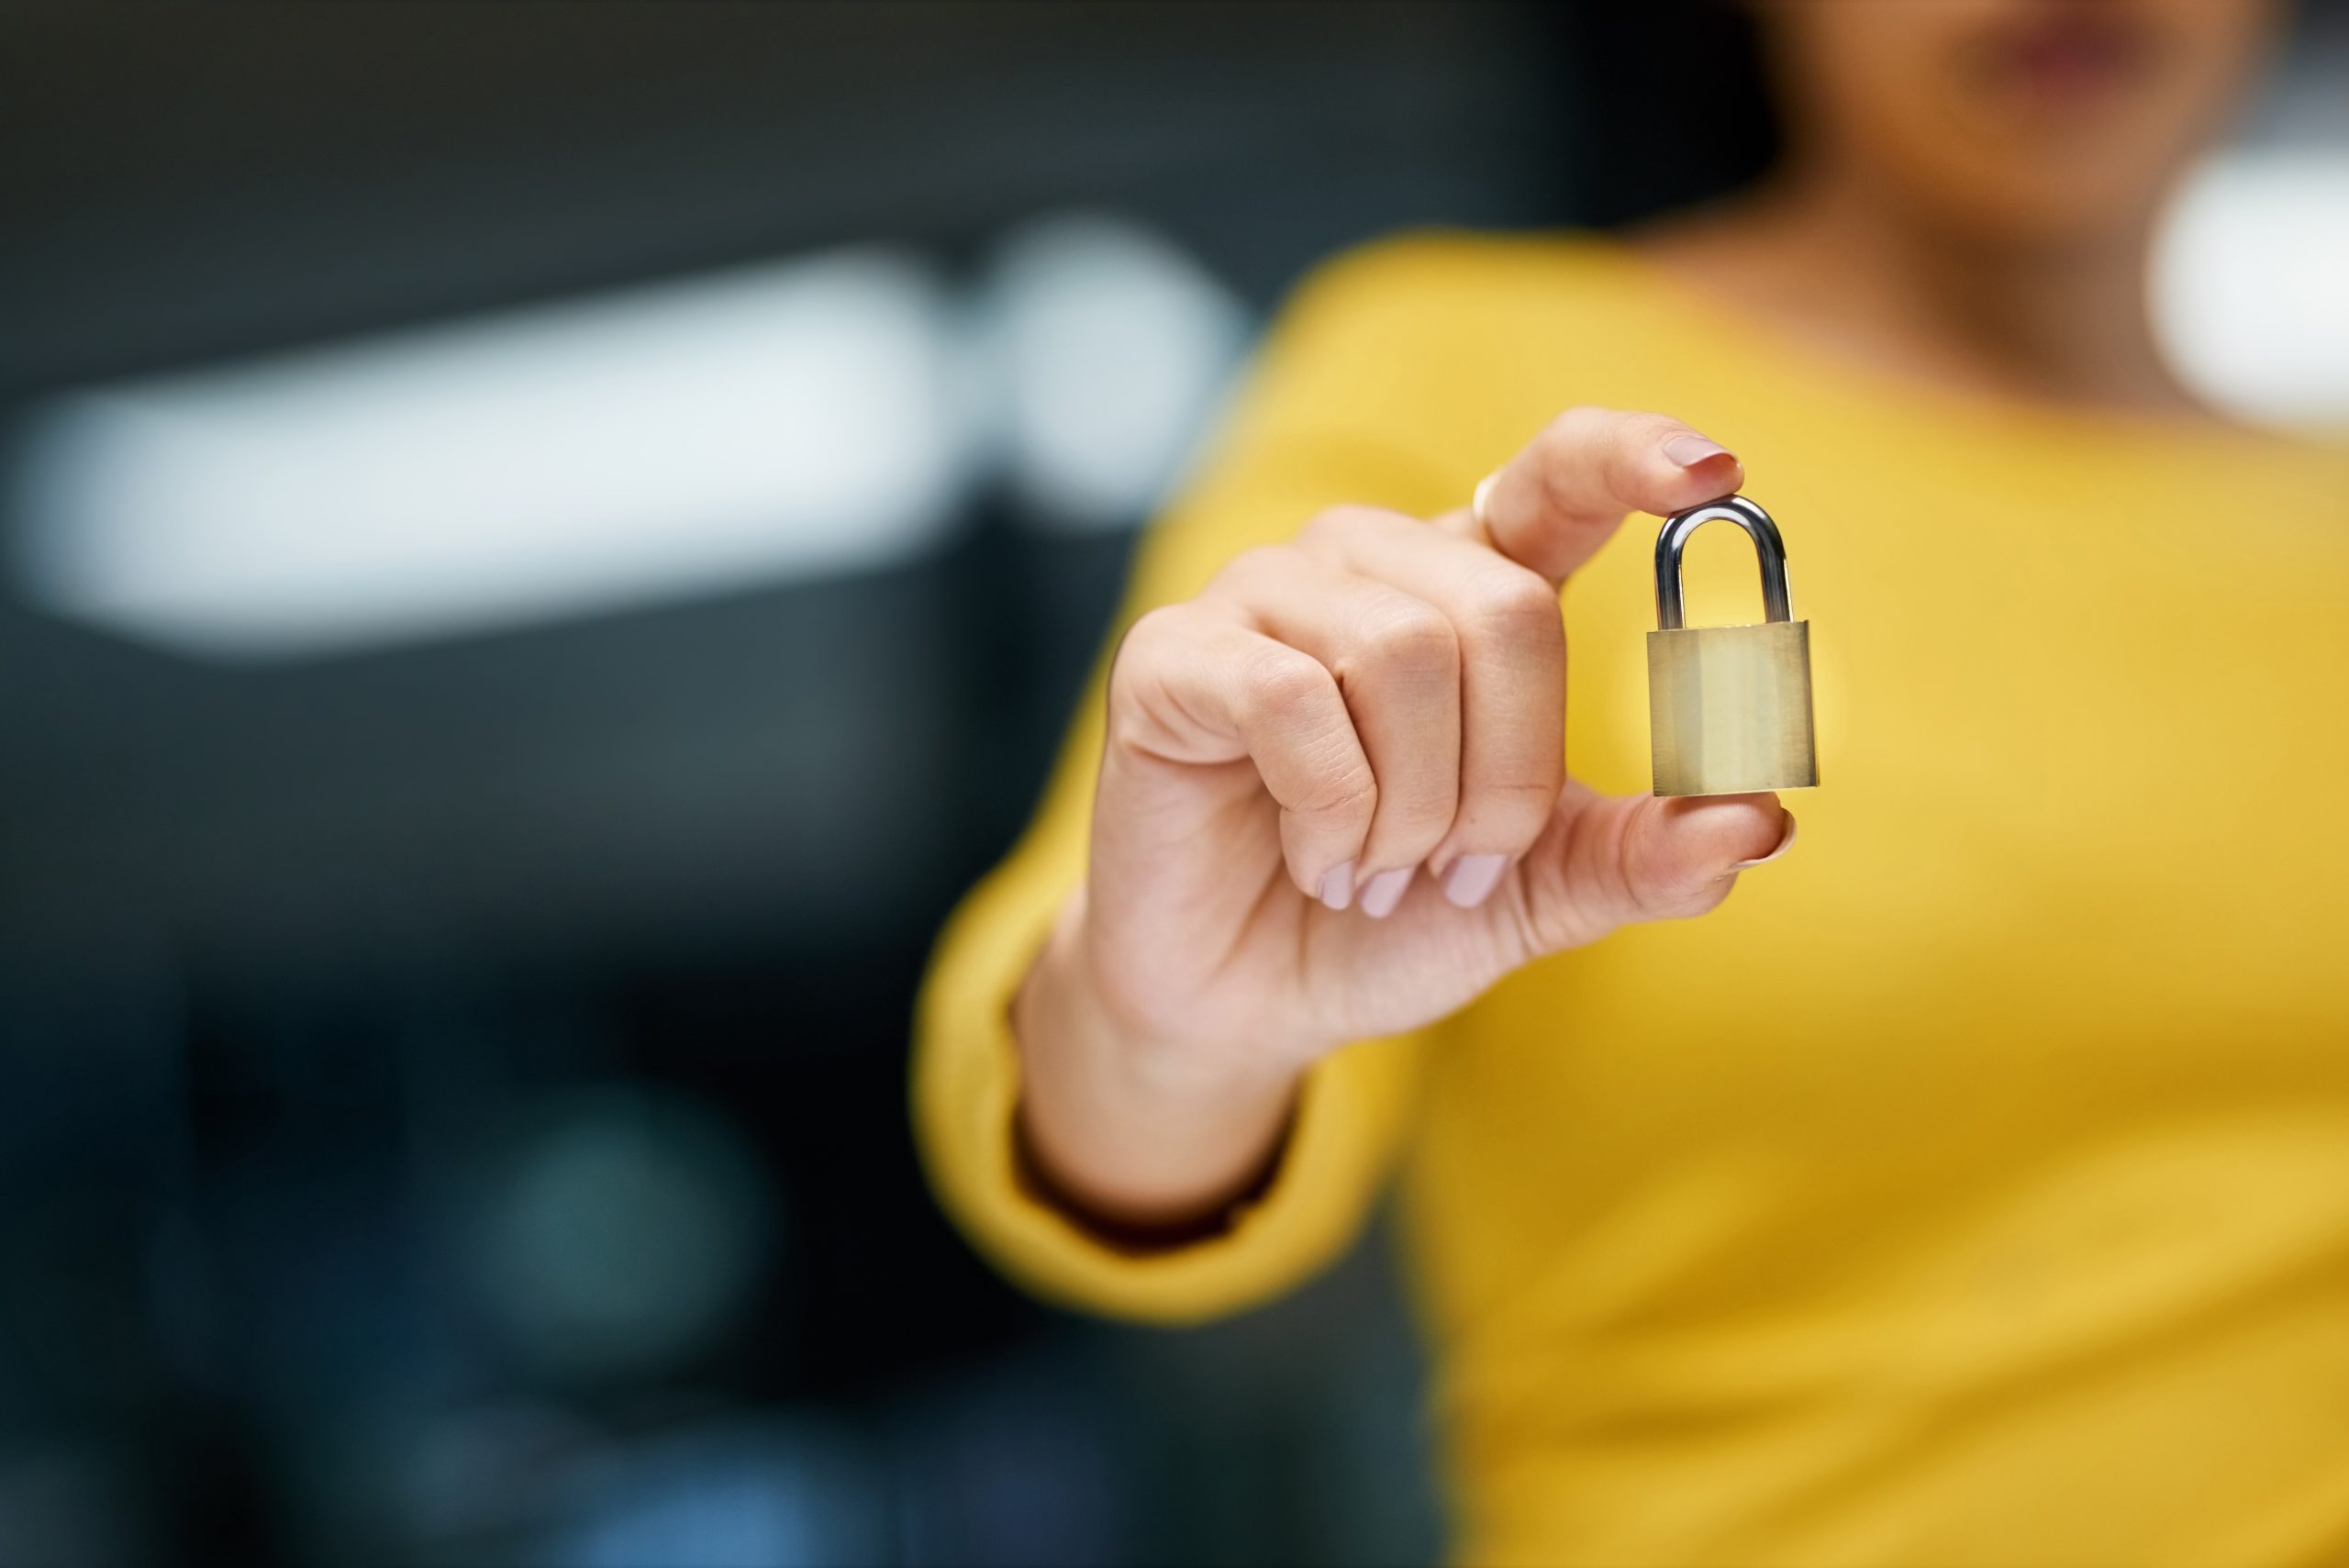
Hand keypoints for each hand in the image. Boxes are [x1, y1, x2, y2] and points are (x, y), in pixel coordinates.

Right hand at [1015, 408, 1793, 1229]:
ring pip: (1403, 654)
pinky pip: (1293, 699)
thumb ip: (1641, 855)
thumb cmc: (1390, 919)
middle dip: (1507, 779)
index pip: (1554, 477)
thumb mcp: (1539, 894)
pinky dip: (1330, 811)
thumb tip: (1761, 819)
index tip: (1717, 470)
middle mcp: (1367, 565)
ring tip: (1375, 869)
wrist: (1246, 1001)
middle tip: (1460, 866)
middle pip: (1503, 608)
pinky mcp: (1174, 655)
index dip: (1629, 456)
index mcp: (1466, 589)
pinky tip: (1314, 857)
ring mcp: (1262, 596)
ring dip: (1413, 809)